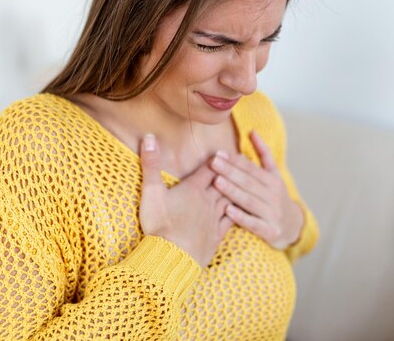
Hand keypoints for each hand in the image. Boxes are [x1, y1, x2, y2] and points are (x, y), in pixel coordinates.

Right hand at [139, 134, 232, 267]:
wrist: (171, 258)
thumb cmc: (160, 224)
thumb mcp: (151, 192)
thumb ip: (151, 164)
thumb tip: (149, 137)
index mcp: (194, 189)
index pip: (208, 169)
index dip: (216, 159)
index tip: (223, 151)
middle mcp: (208, 202)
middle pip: (224, 181)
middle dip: (231, 171)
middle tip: (241, 161)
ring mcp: (214, 219)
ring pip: (230, 199)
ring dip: (237, 189)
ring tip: (243, 181)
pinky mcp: (216, 236)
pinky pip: (231, 221)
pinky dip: (237, 213)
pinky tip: (239, 211)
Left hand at [210, 130, 303, 249]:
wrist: (293, 226)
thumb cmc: (275, 196)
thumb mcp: (274, 174)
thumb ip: (263, 153)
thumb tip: (252, 131)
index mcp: (272, 180)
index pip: (251, 169)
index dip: (235, 161)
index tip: (219, 153)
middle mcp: (273, 195)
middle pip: (248, 182)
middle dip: (230, 172)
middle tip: (213, 163)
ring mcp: (271, 213)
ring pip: (249, 201)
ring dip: (233, 191)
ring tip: (217, 182)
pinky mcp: (270, 231)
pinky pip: (253, 223)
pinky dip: (241, 217)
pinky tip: (228, 210)